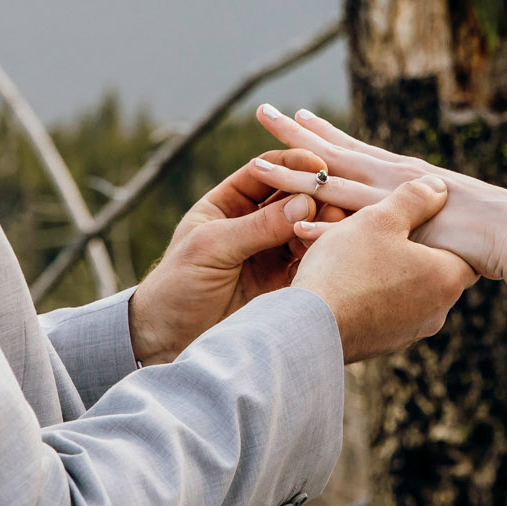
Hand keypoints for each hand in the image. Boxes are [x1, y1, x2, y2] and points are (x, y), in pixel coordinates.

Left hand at [127, 148, 333, 363]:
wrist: (168, 342)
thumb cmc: (176, 286)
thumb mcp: (213, 247)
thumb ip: (258, 226)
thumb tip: (304, 201)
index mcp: (228, 204)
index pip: (265, 172)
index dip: (291, 164)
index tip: (317, 163)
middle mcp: (253, 223)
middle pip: (292, 196)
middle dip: (313, 193)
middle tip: (334, 195)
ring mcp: (270, 252)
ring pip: (306, 226)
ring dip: (323, 221)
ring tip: (338, 222)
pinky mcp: (283, 282)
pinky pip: (310, 260)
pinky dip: (323, 252)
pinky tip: (333, 249)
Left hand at [253, 105, 506, 280]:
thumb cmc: (488, 230)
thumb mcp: (445, 216)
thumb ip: (424, 215)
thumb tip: (415, 222)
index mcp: (402, 176)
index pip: (354, 149)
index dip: (323, 133)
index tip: (296, 115)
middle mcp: (392, 178)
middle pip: (332, 154)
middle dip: (294, 135)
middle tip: (262, 112)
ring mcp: (392, 202)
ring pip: (330, 185)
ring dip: (292, 177)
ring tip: (255, 164)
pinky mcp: (398, 228)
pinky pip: (348, 229)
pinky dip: (320, 228)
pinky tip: (291, 225)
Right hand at [289, 175, 478, 360]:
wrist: (308, 328)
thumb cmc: (346, 269)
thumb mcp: (380, 219)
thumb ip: (414, 199)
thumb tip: (439, 188)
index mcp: (446, 279)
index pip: (463, 249)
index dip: (442, 228)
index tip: (419, 216)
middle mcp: (437, 312)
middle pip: (431, 268)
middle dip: (407, 247)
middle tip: (379, 229)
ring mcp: (409, 332)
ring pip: (405, 289)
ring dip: (385, 270)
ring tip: (353, 250)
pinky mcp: (383, 344)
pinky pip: (383, 309)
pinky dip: (370, 293)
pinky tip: (343, 279)